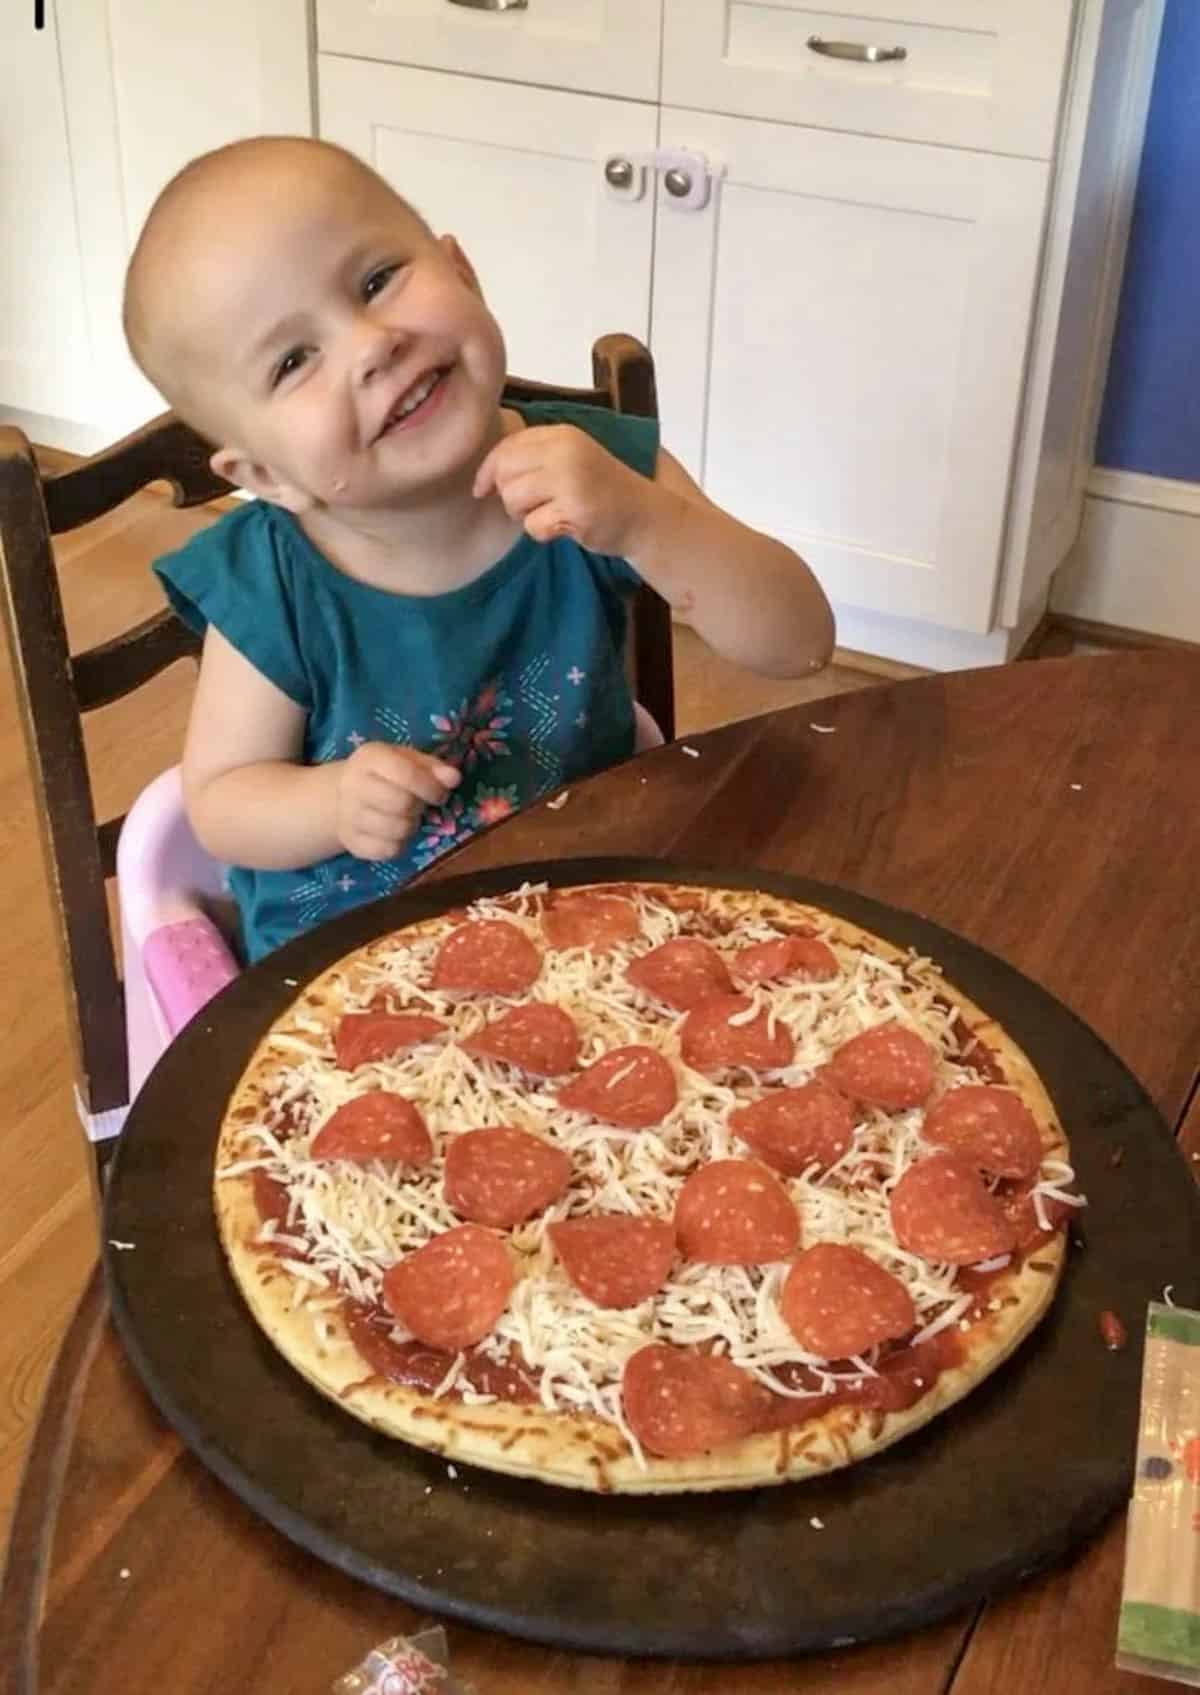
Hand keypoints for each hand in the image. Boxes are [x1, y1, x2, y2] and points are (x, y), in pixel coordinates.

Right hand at [335, 744, 459, 860]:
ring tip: (406, 817)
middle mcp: (354, 784)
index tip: (440, 795)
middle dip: (419, 807)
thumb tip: (454, 778)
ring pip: (395, 830)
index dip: (430, 787)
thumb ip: (432, 767)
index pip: (406, 773)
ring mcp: (348, 814)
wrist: (341, 795)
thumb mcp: (407, 760)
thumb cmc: (384, 774)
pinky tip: (394, 834)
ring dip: (410, 827)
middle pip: (401, 803)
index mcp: (371, 757)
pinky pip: (386, 851)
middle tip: (419, 805)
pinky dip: (398, 846)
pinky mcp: (350, 840)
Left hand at [473, 425, 656, 555]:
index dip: (488, 470)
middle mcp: (565, 452)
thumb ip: (534, 457)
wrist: (643, 515)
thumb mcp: (570, 459)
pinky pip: (533, 526)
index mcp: (562, 434)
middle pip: (504, 474)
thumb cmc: (600, 489)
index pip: (506, 446)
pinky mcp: (575, 510)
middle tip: (532, 505)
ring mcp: (571, 480)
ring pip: (513, 499)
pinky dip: (543, 533)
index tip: (482, 489)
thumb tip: (486, 476)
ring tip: (551, 514)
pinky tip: (564, 527)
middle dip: (509, 495)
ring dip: (525, 515)